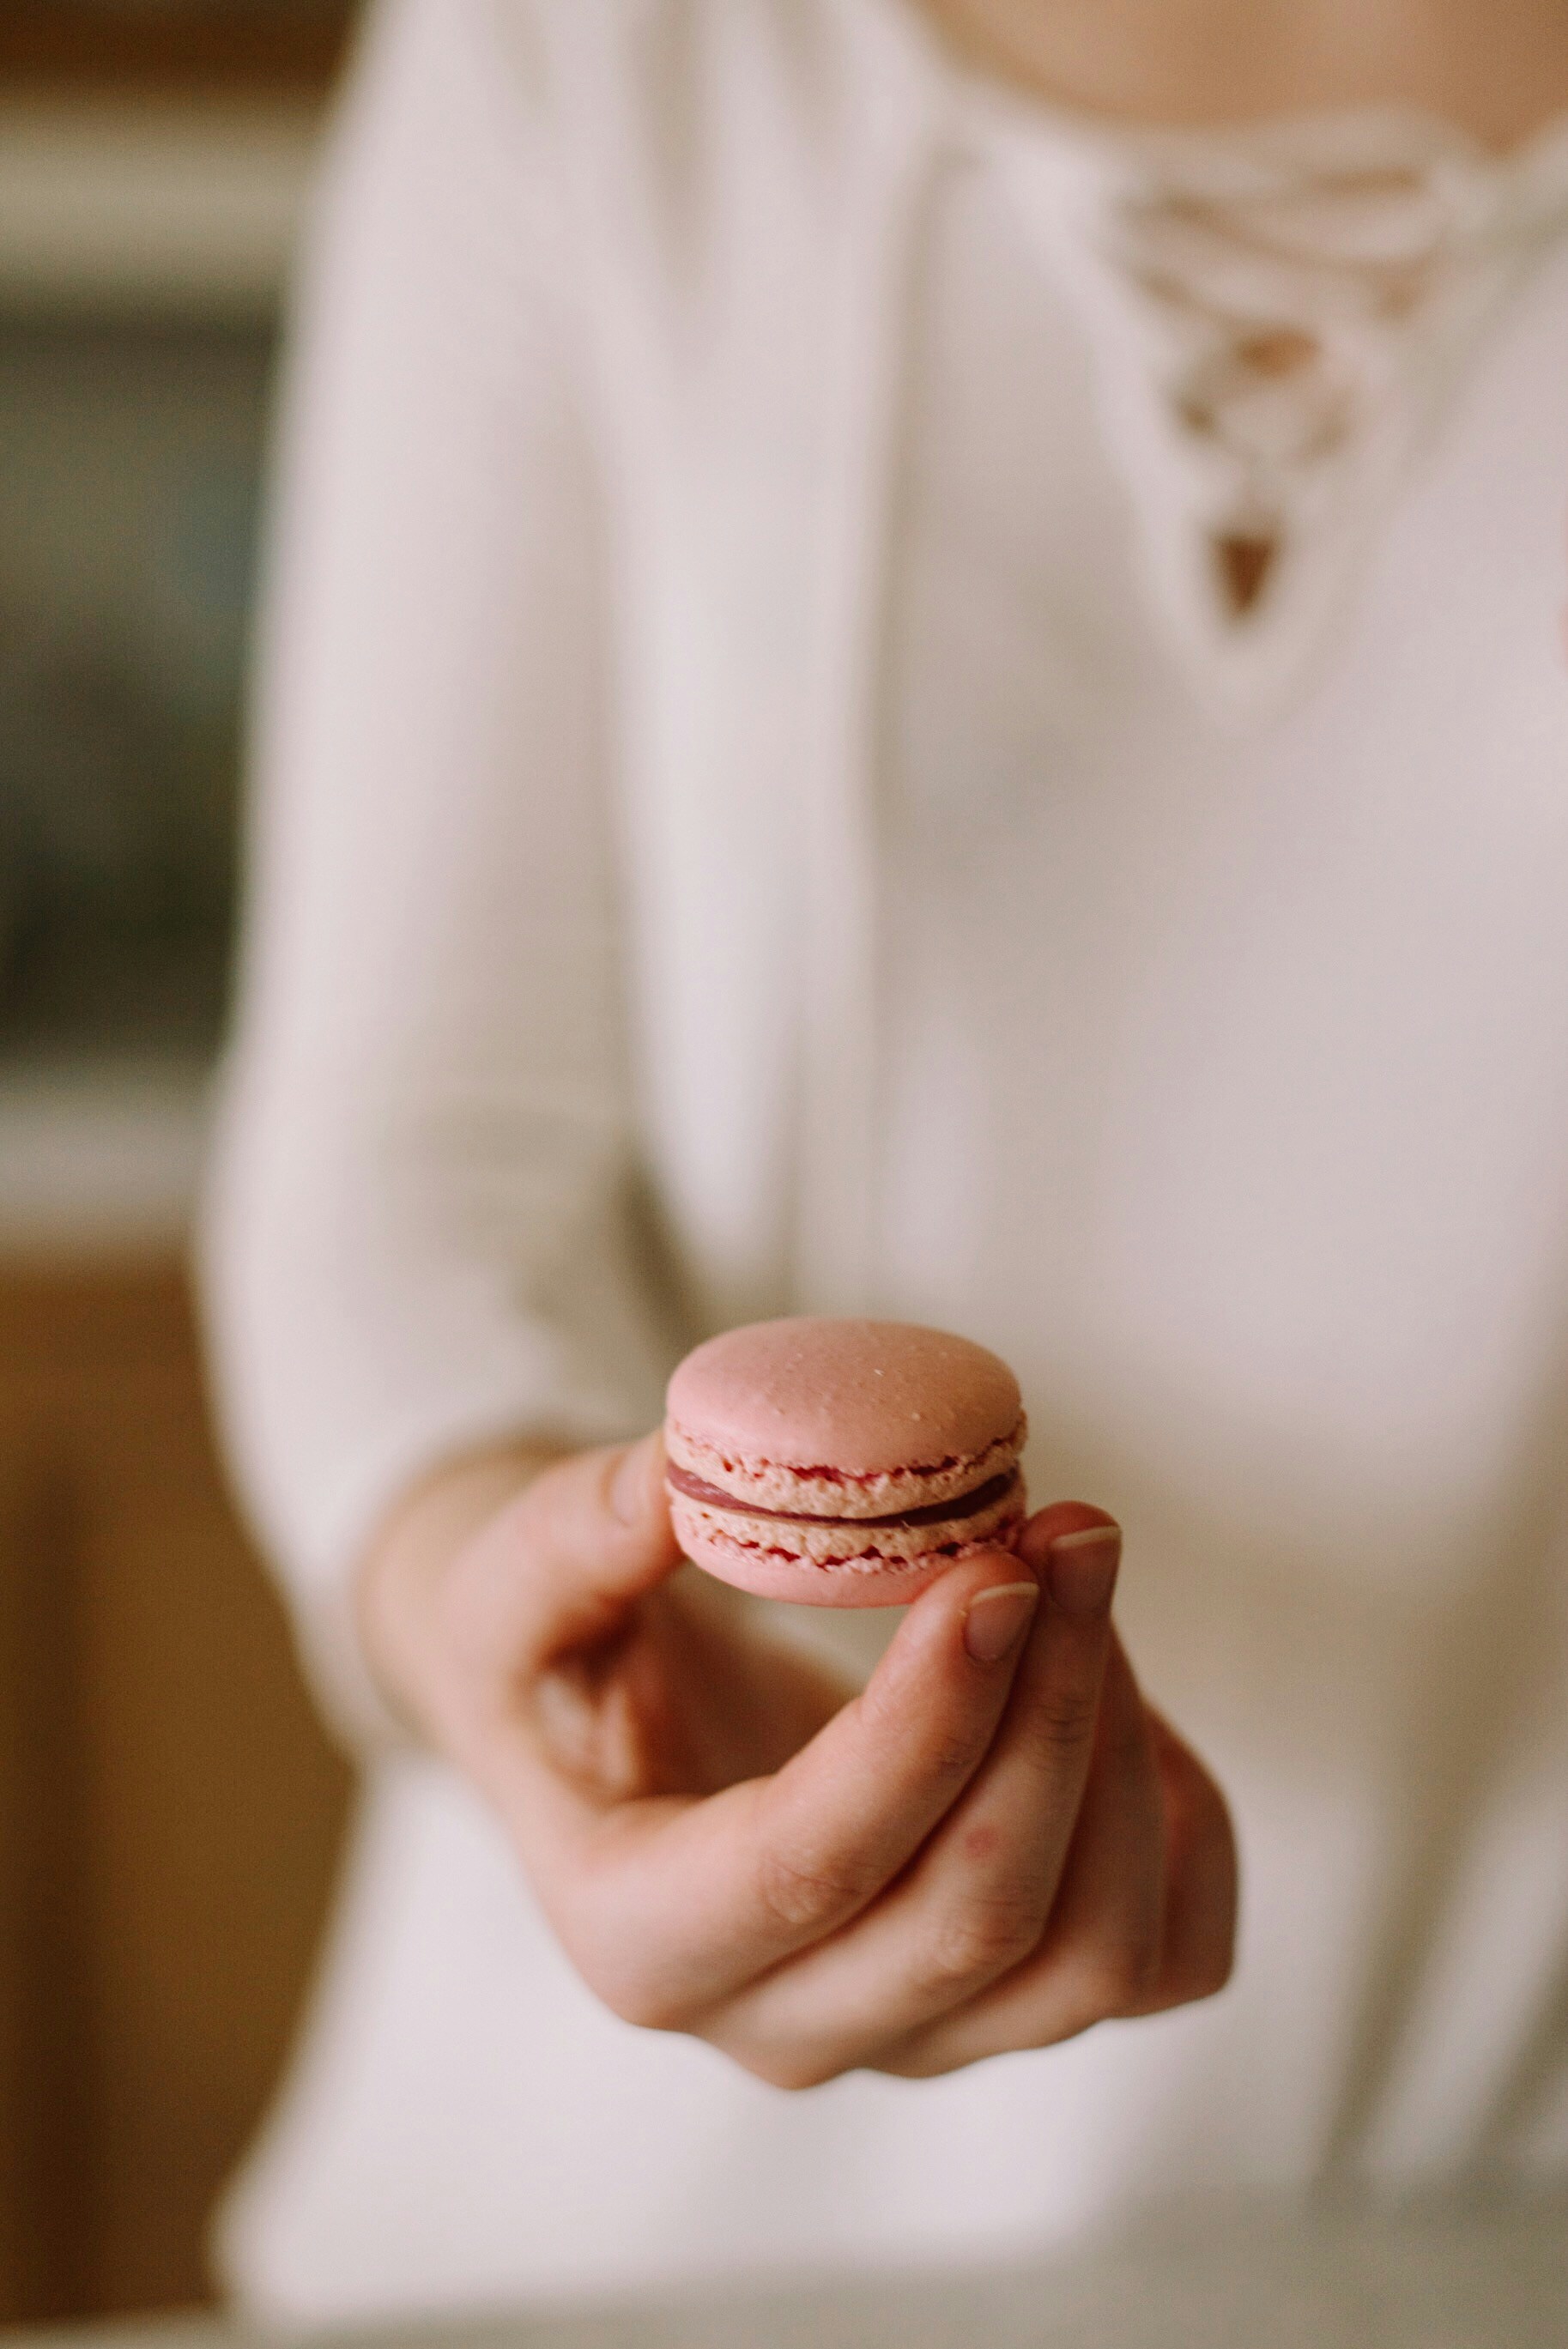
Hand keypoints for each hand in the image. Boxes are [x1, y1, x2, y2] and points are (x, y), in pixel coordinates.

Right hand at [357, 1433, 1236, 2086]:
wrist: (604, 1728)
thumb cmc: (555, 1658)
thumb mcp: (513, 1582)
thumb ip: (578, 1533)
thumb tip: (695, 1472)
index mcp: (638, 1940)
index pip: (808, 1867)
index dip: (921, 1724)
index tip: (991, 1571)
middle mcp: (781, 2025)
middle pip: (976, 1920)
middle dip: (1052, 1710)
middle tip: (1067, 1530)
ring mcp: (913, 2031)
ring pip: (1092, 1956)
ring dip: (1122, 1748)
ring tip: (1084, 1570)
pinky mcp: (1008, 1996)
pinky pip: (1165, 1962)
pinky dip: (1186, 1833)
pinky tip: (1126, 1694)